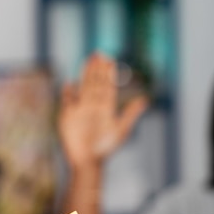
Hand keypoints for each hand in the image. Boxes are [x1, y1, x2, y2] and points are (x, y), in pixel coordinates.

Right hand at [58, 53, 148, 168]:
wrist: (88, 161)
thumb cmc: (106, 147)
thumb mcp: (121, 130)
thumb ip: (131, 114)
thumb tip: (145, 100)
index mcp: (106, 107)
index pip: (107, 86)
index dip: (108, 73)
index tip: (110, 59)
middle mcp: (93, 105)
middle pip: (95, 83)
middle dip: (97, 68)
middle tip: (100, 53)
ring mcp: (80, 109)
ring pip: (83, 87)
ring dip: (85, 73)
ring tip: (88, 60)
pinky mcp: (67, 116)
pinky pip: (67, 101)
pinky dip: (67, 92)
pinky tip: (69, 83)